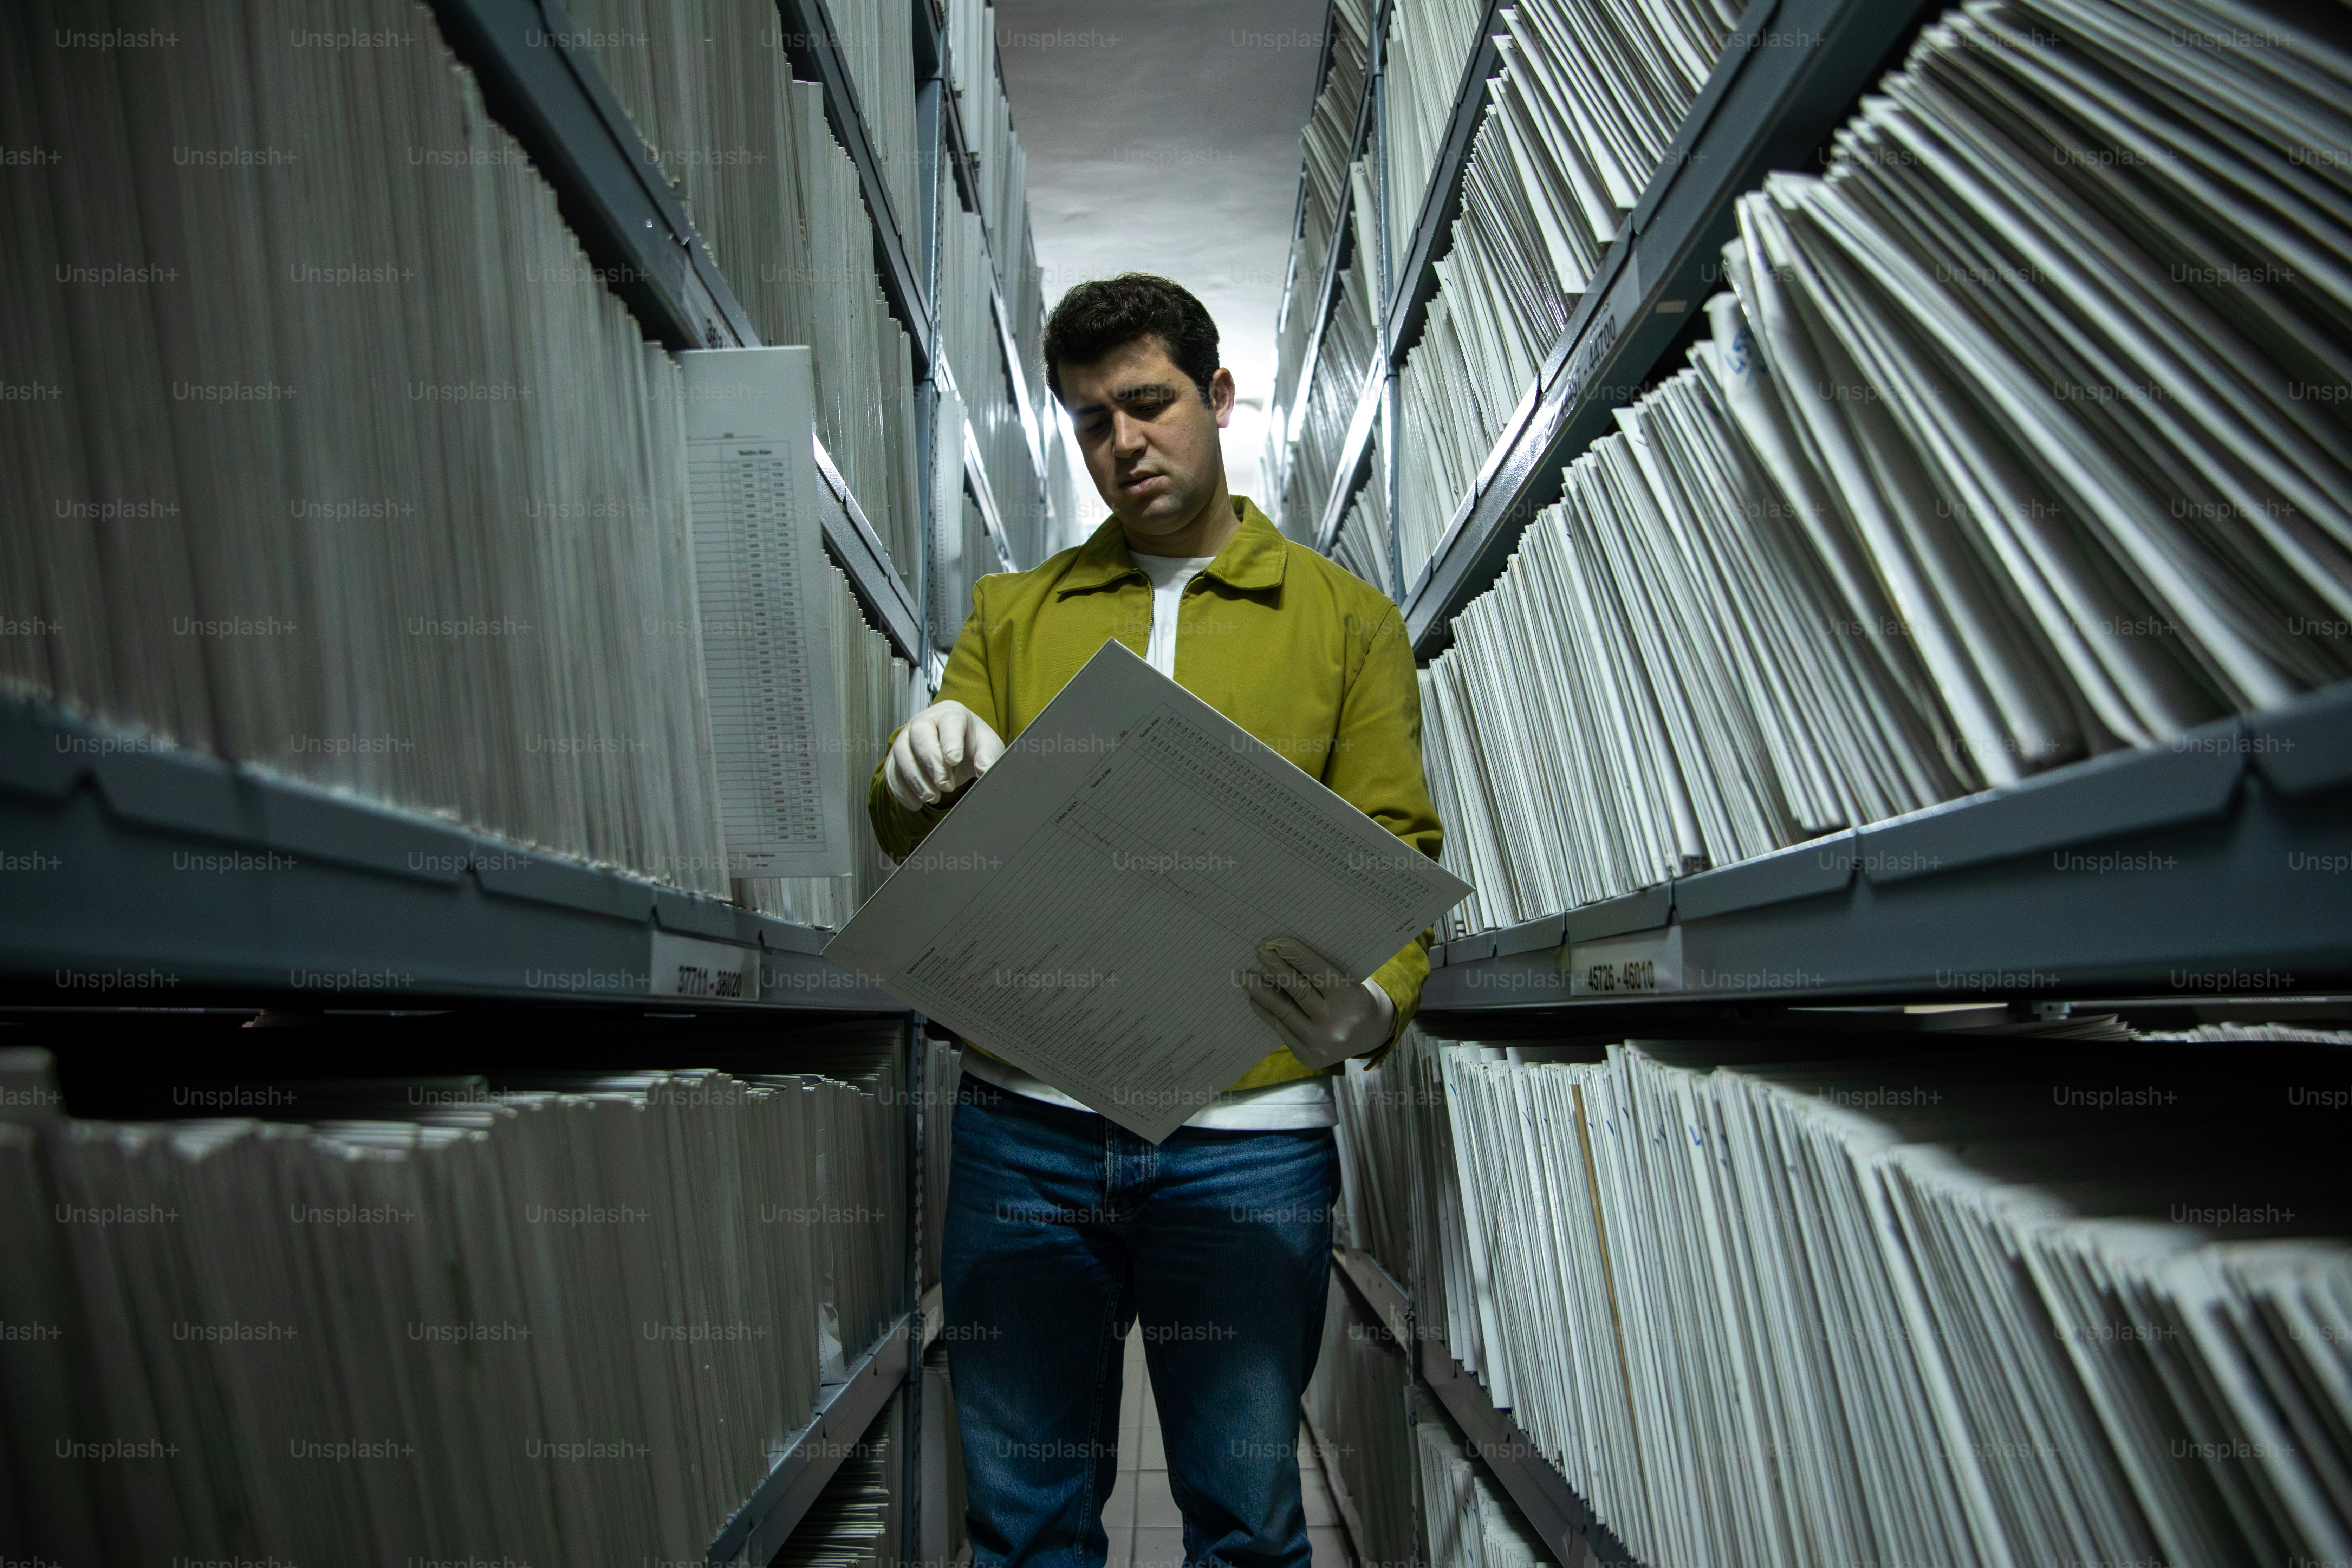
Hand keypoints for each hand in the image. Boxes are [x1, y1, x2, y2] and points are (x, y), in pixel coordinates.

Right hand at [884, 701, 1005, 810]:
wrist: (954, 748)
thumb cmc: (970, 744)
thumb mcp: (987, 747)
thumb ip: (989, 757)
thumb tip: (985, 770)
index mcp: (951, 714)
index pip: (948, 722)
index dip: (950, 741)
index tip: (954, 760)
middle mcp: (925, 721)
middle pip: (920, 735)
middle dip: (931, 762)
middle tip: (944, 784)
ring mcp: (906, 738)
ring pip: (902, 753)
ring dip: (915, 779)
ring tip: (932, 797)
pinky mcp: (896, 757)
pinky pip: (891, 772)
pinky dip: (902, 790)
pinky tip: (916, 804)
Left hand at [1242, 936, 1395, 1070]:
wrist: (1370, 1037)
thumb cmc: (1356, 999)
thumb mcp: (1351, 982)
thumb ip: (1324, 973)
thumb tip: (1285, 955)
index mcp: (1349, 1000)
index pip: (1317, 972)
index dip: (1295, 956)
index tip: (1276, 943)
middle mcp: (1334, 1024)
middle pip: (1297, 990)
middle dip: (1276, 968)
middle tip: (1260, 952)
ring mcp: (1319, 1043)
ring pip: (1284, 1012)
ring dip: (1261, 992)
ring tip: (1246, 976)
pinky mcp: (1307, 1055)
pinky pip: (1281, 1029)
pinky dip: (1267, 1012)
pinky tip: (1255, 999)